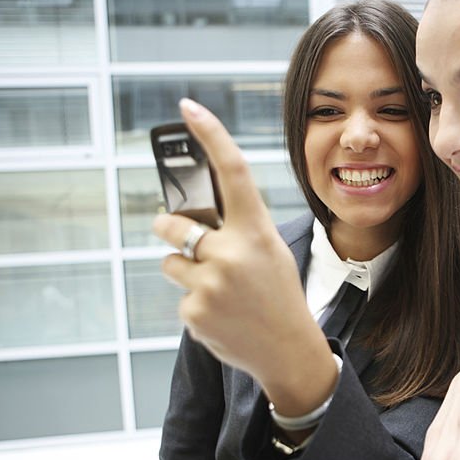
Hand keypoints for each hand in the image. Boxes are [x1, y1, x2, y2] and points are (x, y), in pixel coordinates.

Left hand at [152, 98, 336, 415]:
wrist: (289, 351)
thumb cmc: (278, 295)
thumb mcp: (270, 252)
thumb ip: (236, 231)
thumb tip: (186, 218)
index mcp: (256, 232)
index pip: (233, 173)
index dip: (211, 136)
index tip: (189, 108)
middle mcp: (231, 253)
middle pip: (173, 224)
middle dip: (172, 229)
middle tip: (187, 240)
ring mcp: (210, 285)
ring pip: (170, 263)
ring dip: (186, 272)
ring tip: (219, 291)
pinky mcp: (194, 313)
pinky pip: (180, 296)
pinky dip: (196, 304)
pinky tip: (222, 315)